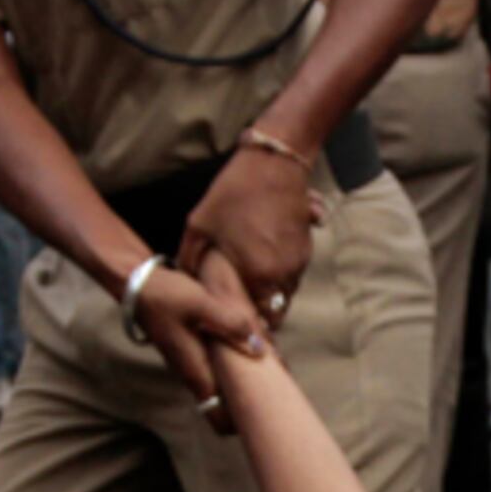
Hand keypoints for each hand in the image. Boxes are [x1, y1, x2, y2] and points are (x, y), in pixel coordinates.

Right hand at [132, 258, 270, 410]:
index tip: (261, 417)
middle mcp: (192, 373)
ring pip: (220, 387)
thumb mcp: (201, 304)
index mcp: (195, 370)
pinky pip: (217, 370)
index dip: (237, 424)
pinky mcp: (191, 352)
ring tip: (271, 370)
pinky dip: (234, 367)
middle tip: (274, 390)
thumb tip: (259, 347)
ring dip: (242, 384)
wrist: (137, 285)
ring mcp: (190, 364)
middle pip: (222, 406)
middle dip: (246, 405)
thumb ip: (231, 324)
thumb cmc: (166, 296)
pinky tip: (251, 349)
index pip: (217, 415)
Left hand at [176, 143, 320, 321]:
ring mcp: (298, 262)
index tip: (236, 326)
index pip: (260, 321)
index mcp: (258, 274)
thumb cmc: (234, 192)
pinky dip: (281, 276)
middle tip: (244, 311)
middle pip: (277, 312)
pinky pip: (293, 274)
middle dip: (263, 316)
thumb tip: (184, 279)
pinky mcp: (306, 248)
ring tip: (252, 287)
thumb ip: (189, 258)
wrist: (274, 163)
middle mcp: (284, 274)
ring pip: (287, 294)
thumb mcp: (200, 224)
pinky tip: (264, 263)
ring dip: (272, 295)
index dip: (249, 328)